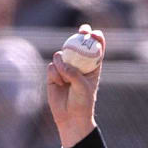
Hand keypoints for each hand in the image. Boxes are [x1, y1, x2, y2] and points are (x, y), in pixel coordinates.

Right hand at [46, 24, 104, 147]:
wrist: (71, 117)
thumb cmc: (83, 102)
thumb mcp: (82, 87)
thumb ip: (73, 73)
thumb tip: (60, 60)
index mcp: (93, 68)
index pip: (96, 49)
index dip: (96, 39)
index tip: (94, 34)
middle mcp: (79, 65)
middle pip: (78, 45)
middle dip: (80, 35)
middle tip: (82, 30)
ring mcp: (65, 68)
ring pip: (61, 56)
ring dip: (62, 63)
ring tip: (65, 78)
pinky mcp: (54, 74)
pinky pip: (51, 66)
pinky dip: (54, 73)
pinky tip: (59, 83)